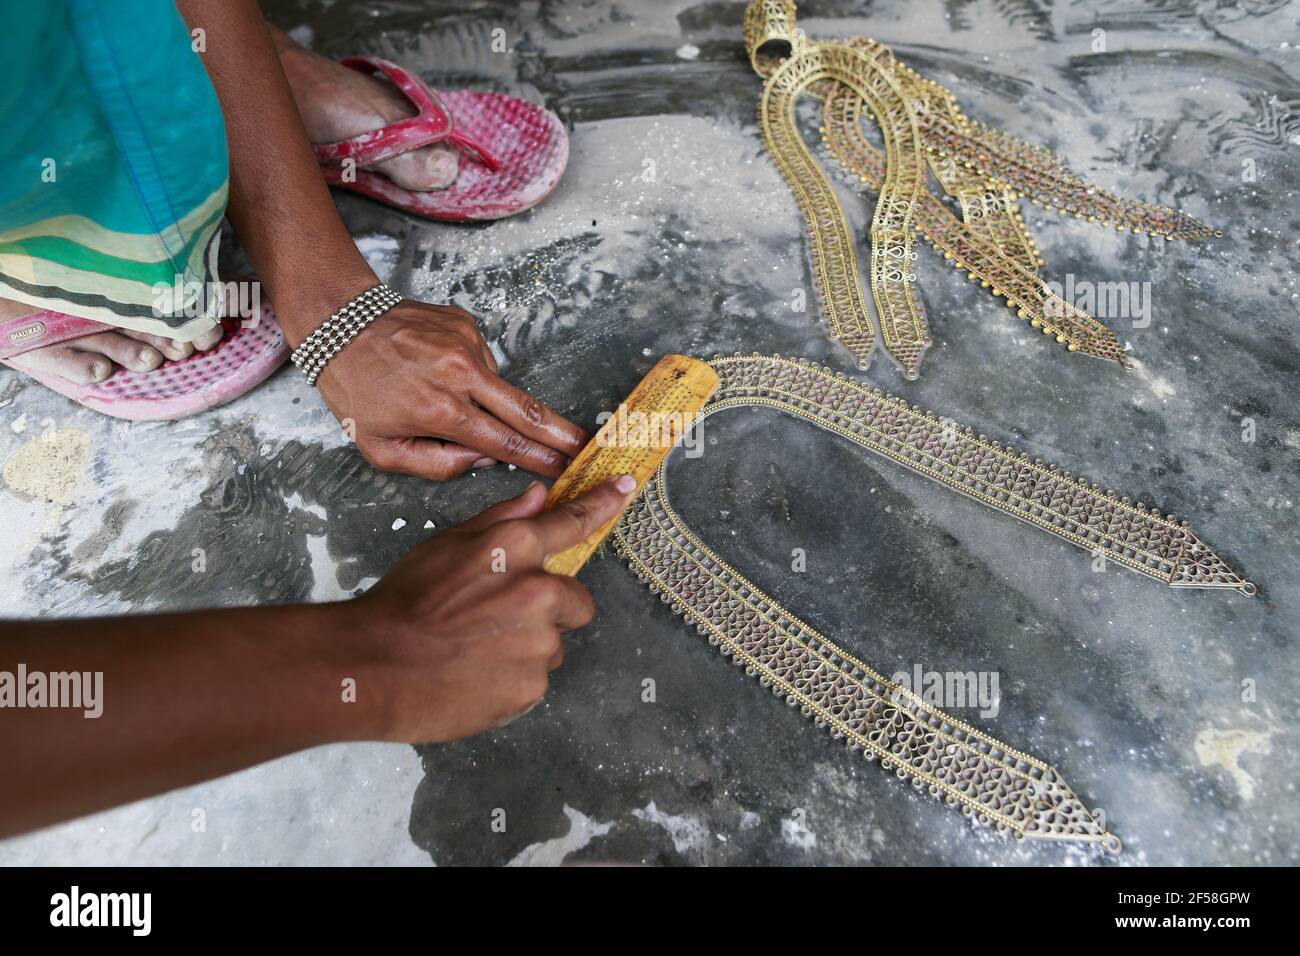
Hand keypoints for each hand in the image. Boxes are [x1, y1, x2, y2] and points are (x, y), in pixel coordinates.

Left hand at [315, 300, 588, 478]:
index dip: (541, 459)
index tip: (567, 469)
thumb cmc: (354, 388)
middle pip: (528, 411)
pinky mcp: (467, 324)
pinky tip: (438, 371)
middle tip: (588, 446)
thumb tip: (482, 458)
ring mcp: (467, 344)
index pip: (506, 442)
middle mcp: (461, 374)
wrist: (338, 321)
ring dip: (488, 400)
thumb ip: (436, 465)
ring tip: (439, 395)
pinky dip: (470, 374)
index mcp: (440, 411)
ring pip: (499, 386)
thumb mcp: (380, 448)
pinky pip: (483, 361)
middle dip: (561, 433)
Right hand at [351, 475, 637, 742]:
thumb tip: (537, 497)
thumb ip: (499, 520)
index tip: (627, 487)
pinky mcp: (531, 686)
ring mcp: (538, 643)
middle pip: (575, 601)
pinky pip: (535, 679)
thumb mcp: (445, 545)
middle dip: (549, 610)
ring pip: (552, 644)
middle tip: (497, 619)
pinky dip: (512, 679)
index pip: (573, 522)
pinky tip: (474, 675)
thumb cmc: (402, 602)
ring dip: (526, 648)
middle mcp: (537, 591)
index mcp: (514, 548)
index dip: (604, 503)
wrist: (371, 667)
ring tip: (475, 650)